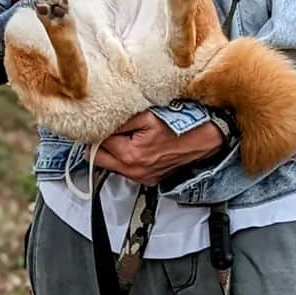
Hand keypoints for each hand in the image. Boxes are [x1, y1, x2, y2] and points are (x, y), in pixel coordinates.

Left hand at [94, 111, 223, 184]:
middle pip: (98, 159)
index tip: (94, 121)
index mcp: (131, 155)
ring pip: (111, 166)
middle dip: (96, 143)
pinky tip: (130, 145)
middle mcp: (135, 171)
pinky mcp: (148, 179)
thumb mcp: (146, 115)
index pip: (97, 143)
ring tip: (118, 135)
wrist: (201, 139)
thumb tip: (100, 121)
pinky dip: (123, 159)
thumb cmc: (178, 125)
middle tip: (101, 128)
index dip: (94, 129)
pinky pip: (126, 170)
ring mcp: (142, 177)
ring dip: (110, 152)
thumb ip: (120, 120)